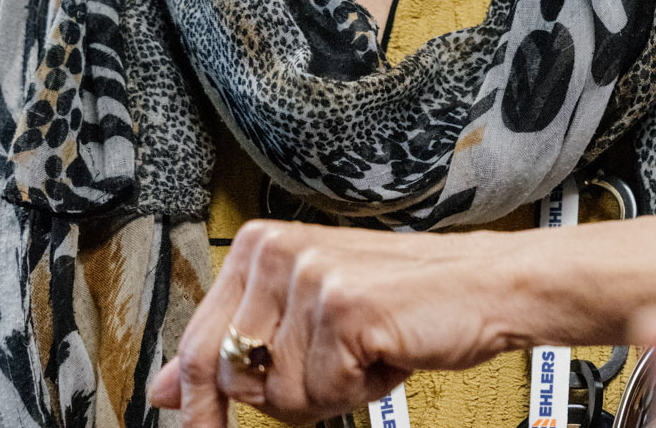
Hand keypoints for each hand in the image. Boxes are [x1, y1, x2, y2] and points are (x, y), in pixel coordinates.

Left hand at [147, 220, 526, 427]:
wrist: (489, 287)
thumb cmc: (410, 300)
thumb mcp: (312, 314)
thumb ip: (238, 342)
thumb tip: (166, 388)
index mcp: (263, 246)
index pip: (198, 344)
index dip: (200, 402)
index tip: (201, 427)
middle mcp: (279, 252)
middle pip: (235, 378)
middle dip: (288, 395)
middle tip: (339, 365)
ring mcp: (311, 277)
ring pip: (279, 394)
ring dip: (330, 393)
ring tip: (368, 352)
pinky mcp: (343, 306)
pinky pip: (322, 394)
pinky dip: (360, 390)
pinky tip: (386, 353)